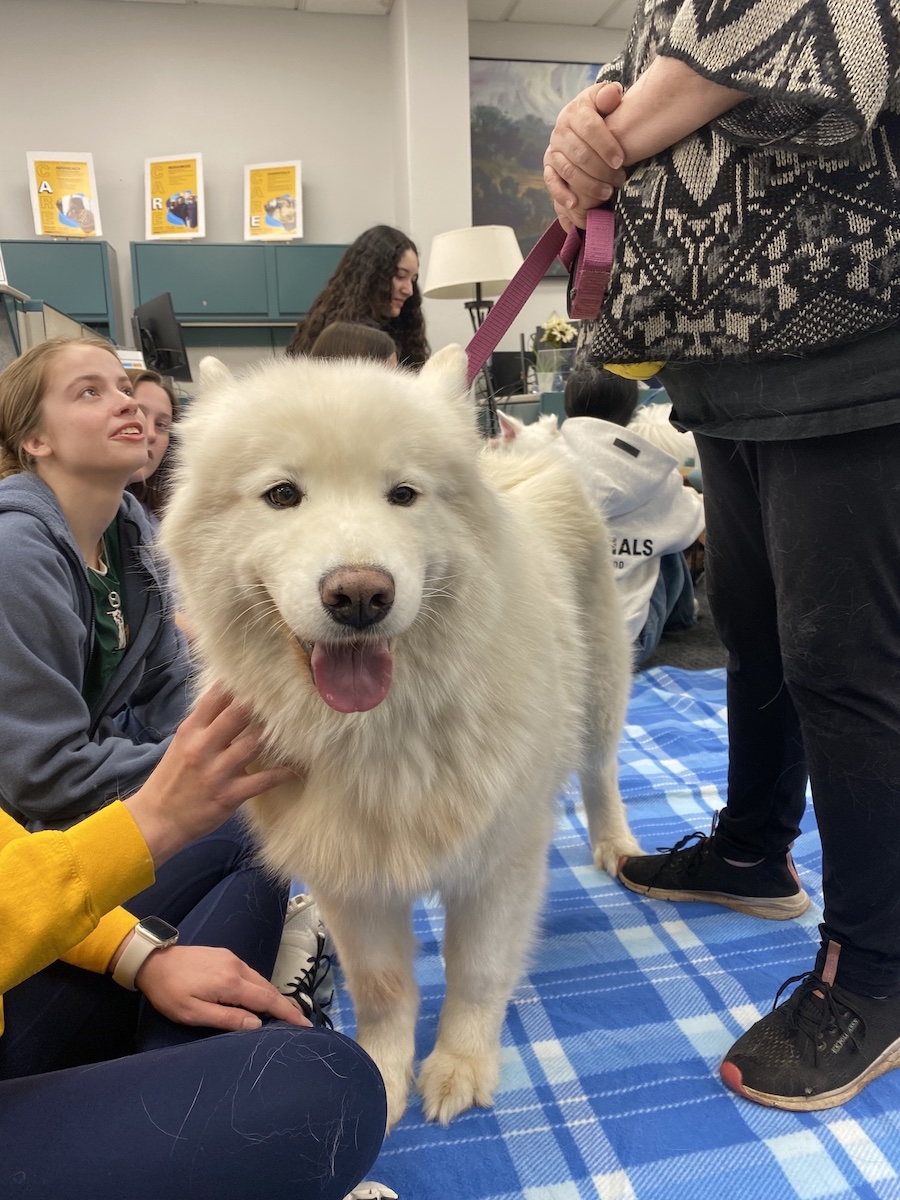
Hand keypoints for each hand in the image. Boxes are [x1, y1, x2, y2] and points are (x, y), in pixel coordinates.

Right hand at [124, 685, 299, 866]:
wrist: (156, 820)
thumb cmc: (172, 779)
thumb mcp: (183, 743)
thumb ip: (206, 722)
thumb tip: (233, 700)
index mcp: (191, 730)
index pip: (216, 696)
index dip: (241, 682)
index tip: (263, 675)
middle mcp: (204, 746)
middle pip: (239, 713)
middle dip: (263, 703)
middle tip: (287, 694)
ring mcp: (217, 771)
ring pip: (255, 743)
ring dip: (279, 735)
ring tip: (300, 727)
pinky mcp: (229, 794)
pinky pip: (265, 780)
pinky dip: (285, 772)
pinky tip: (299, 765)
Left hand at [136, 944, 311, 1030]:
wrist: (153, 961)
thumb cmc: (170, 992)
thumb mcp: (193, 1013)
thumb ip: (226, 1018)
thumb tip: (257, 1025)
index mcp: (231, 983)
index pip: (267, 1000)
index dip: (288, 1013)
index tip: (305, 1025)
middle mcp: (237, 967)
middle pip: (268, 988)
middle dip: (285, 1006)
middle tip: (299, 1023)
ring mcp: (232, 958)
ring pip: (260, 980)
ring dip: (272, 996)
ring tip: (282, 1014)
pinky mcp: (225, 955)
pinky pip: (250, 974)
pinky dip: (260, 987)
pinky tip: (258, 997)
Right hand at [544, 81, 627, 228]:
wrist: (582, 123)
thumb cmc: (601, 113)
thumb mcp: (605, 100)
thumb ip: (609, 95)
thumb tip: (613, 93)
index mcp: (575, 112)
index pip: (589, 128)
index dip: (606, 145)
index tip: (621, 161)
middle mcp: (560, 131)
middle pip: (579, 153)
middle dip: (601, 170)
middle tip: (619, 180)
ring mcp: (553, 150)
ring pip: (569, 170)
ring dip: (588, 184)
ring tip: (607, 193)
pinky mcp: (549, 167)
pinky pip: (552, 182)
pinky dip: (561, 193)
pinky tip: (574, 204)